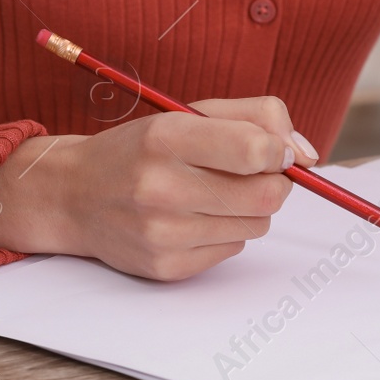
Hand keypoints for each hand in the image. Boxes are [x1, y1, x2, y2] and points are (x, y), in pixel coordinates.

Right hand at [0, 96, 318, 279]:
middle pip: (267, 196)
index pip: (255, 151)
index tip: (274, 151)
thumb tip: (306, 154)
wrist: (73, 195)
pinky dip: (225, 233)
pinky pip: (233, 250)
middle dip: (273, 182)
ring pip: (257, 225)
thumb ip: (256, 117)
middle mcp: (160, 187)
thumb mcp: (188, 113)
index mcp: (165, 137)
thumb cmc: (141, 149)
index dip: (280, 152)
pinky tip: (192, 219)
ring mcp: (161, 233)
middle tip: (250, 174)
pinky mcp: (165, 267)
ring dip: (249, 209)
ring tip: (212, 194)